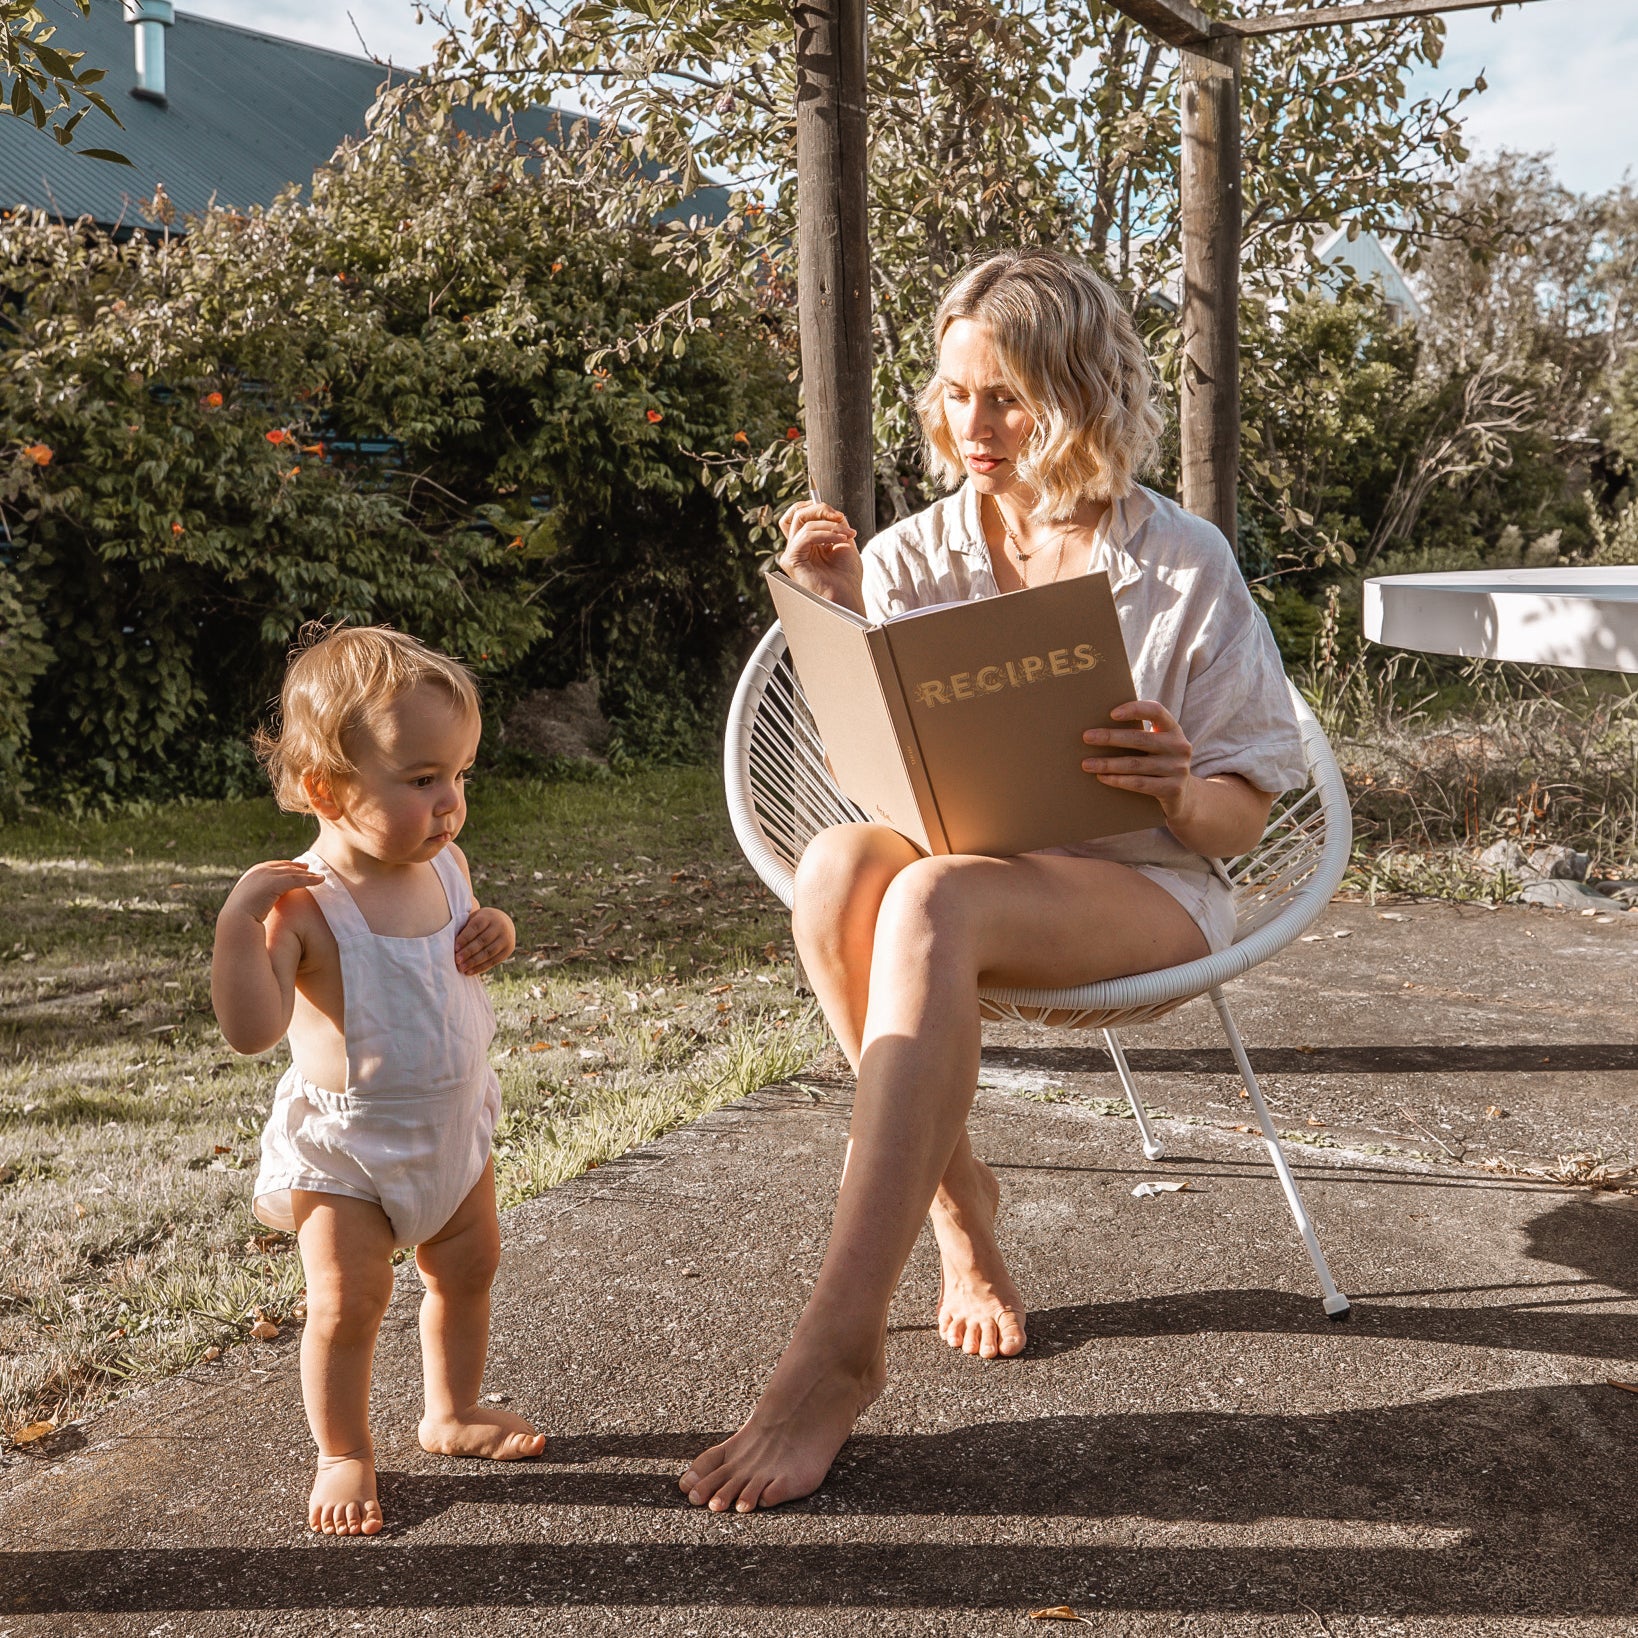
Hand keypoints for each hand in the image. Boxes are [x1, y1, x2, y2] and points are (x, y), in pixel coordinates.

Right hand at [220, 860, 323, 924]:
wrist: (236, 920)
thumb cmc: (240, 918)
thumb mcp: (248, 905)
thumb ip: (256, 899)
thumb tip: (259, 905)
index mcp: (252, 874)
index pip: (272, 866)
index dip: (285, 866)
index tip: (297, 868)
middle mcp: (259, 871)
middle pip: (284, 866)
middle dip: (297, 867)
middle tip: (309, 868)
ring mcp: (267, 875)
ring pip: (293, 872)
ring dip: (307, 874)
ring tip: (320, 876)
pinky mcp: (275, 882)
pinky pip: (298, 879)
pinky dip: (310, 879)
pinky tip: (321, 880)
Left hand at [455, 905, 514, 975]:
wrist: (504, 922)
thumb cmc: (481, 922)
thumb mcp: (474, 919)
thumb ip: (465, 929)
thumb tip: (450, 944)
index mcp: (488, 916)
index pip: (476, 927)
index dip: (465, 938)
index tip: (455, 948)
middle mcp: (499, 926)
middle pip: (483, 940)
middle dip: (469, 952)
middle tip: (457, 960)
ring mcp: (506, 938)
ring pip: (489, 952)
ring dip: (474, 962)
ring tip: (462, 968)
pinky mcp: (508, 950)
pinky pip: (494, 961)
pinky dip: (481, 967)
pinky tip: (470, 972)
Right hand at [778, 500, 864, 611]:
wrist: (847, 597)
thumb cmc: (847, 577)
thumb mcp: (844, 542)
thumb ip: (835, 524)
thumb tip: (831, 511)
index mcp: (806, 543)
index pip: (798, 515)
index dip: (814, 507)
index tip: (838, 514)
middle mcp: (796, 548)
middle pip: (796, 514)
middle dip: (819, 508)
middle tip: (840, 517)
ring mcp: (791, 554)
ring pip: (801, 522)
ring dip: (830, 525)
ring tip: (847, 535)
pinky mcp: (791, 561)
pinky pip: (805, 536)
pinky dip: (825, 534)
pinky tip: (840, 541)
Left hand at [1081, 700, 1193, 815]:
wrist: (1181, 796)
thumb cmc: (1157, 763)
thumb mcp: (1155, 745)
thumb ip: (1137, 734)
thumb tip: (1097, 728)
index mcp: (1173, 729)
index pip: (1156, 711)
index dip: (1134, 710)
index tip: (1111, 714)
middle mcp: (1179, 746)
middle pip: (1140, 739)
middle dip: (1110, 738)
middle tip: (1086, 737)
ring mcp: (1178, 768)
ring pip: (1135, 764)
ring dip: (1108, 763)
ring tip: (1086, 764)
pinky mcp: (1173, 789)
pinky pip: (1139, 783)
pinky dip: (1118, 780)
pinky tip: (1102, 777)